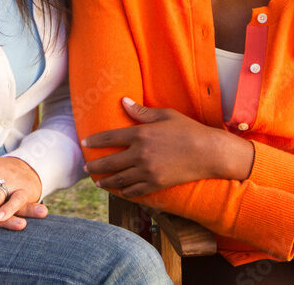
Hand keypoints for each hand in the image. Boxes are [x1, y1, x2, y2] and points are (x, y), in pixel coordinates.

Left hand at [81, 97, 253, 195]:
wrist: (210, 153)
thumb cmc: (188, 129)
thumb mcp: (165, 115)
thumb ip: (141, 112)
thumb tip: (123, 102)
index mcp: (140, 134)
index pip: (110, 138)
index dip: (94, 141)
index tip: (84, 143)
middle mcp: (140, 153)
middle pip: (109, 162)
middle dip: (95, 166)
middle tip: (86, 167)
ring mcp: (148, 171)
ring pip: (119, 179)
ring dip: (106, 181)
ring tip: (98, 182)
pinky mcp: (157, 184)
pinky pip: (135, 191)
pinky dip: (124, 192)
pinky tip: (119, 191)